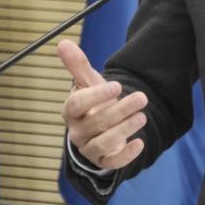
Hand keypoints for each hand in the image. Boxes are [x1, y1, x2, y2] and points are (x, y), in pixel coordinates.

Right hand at [58, 38, 147, 169]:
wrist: (101, 126)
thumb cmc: (93, 102)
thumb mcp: (87, 83)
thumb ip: (77, 65)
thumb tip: (62, 42)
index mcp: (71, 110)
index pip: (77, 104)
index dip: (96, 95)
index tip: (117, 85)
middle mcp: (77, 131)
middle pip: (96, 122)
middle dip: (120, 110)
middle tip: (142, 98)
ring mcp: (89, 147)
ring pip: (104, 142)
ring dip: (125, 129)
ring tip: (142, 116)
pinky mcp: (103, 160)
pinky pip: (112, 162)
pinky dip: (126, 155)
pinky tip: (140, 143)